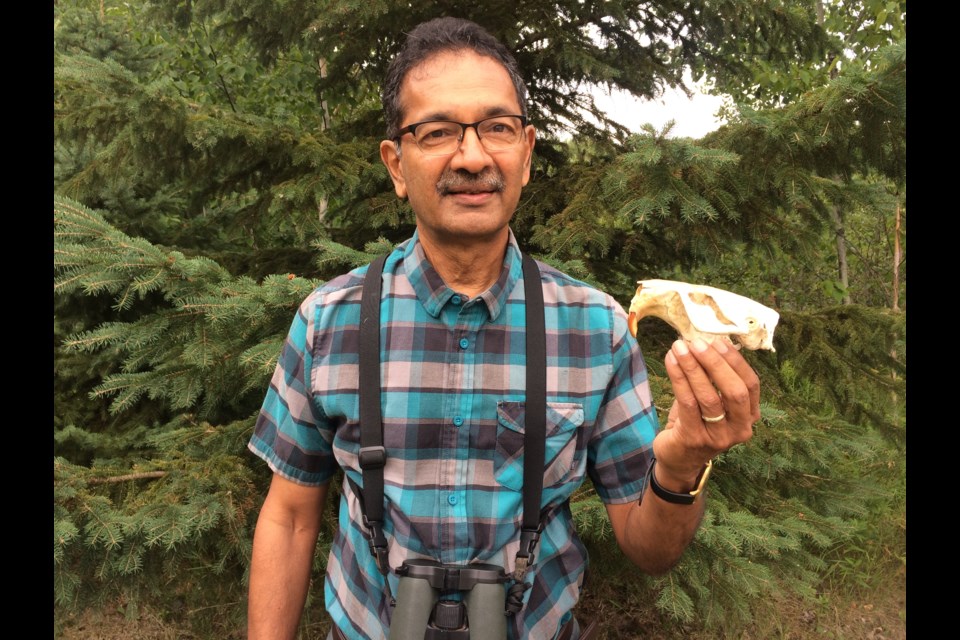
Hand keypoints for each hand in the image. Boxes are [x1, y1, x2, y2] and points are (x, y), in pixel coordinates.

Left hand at [652, 337, 759, 488]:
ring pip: (708, 397)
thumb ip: (714, 378)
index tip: (717, 342)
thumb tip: (707, 342)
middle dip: (715, 363)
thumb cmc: (696, 422)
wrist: (678, 459)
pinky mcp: (694, 439)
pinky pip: (687, 403)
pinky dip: (678, 378)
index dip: (735, 361)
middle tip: (696, 343)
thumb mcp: (712, 402)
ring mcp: (718, 437)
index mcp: (749, 416)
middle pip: (734, 391)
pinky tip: (671, 362)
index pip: (751, 385)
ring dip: (692, 368)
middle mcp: (739, 429)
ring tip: (679, 348)